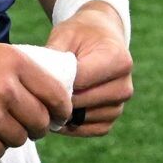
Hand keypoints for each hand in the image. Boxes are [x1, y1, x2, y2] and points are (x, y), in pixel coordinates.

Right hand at [0, 37, 70, 160]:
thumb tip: (47, 91)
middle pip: (39, 122)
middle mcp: (5, 91)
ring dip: (9, 134)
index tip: (59, 115)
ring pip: (18, 139)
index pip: (55, 94)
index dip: (61, 108)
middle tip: (25, 123)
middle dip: (36, 125)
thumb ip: (17, 70)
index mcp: (12, 64)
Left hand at [44, 3, 133, 137]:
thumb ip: (54, 57)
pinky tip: (59, 112)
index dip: (56, 82)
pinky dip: (73, 125)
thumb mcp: (65, 34)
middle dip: (58, 99)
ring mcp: (121, 104)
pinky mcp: (113, 117)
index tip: (38, 78)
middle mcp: (124, 85)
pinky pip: (90, 129)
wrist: (101, 37)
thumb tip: (37, 83)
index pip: (80, 81)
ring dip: (64, 114)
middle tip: (37, 93)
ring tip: (46, 101)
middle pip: (82, 102)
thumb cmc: (80, 33)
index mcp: (118, 59)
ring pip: (85, 118)